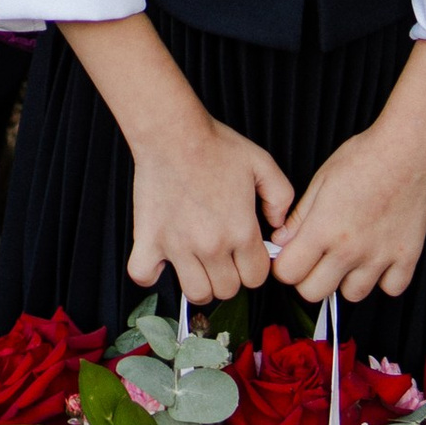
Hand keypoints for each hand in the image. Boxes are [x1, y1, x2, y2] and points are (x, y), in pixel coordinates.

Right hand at [126, 105, 294, 307]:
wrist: (172, 132)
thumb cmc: (215, 145)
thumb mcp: (262, 164)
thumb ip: (281, 197)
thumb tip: (278, 226)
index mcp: (241, 230)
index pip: (256, 278)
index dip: (254, 267)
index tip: (245, 253)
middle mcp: (212, 245)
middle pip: (227, 290)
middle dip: (230, 276)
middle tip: (223, 254)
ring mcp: (178, 245)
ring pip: (196, 293)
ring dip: (200, 282)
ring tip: (197, 262)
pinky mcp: (149, 239)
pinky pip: (144, 275)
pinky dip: (151, 274)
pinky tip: (161, 260)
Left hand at [265, 38, 425, 304]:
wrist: (407, 152)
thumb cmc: (363, 159)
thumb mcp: (320, 181)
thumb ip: (299, 217)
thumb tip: (281, 241)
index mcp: (323, 229)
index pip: (288, 274)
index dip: (285, 266)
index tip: (291, 256)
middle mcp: (350, 250)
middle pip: (314, 293)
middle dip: (308, 278)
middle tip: (315, 258)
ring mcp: (380, 257)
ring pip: (351, 295)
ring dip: (346, 280)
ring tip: (349, 256)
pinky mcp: (406, 258)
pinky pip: (391, 289)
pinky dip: (384, 279)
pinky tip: (378, 258)